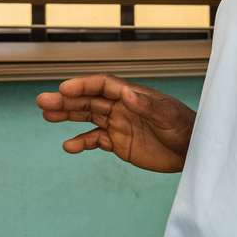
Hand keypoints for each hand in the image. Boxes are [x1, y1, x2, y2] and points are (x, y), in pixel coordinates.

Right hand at [36, 74, 195, 172]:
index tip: (64, 89)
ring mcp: (118, 124)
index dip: (83, 85)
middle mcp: (121, 107)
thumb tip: (126, 94)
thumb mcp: (168, 115)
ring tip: (46, 116)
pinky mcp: (119, 143)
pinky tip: (68, 146)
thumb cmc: (184, 127)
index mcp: (132, 95)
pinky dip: (81, 142)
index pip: (102, 85)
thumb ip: (147, 105)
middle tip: (43, 101)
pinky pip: (95, 140)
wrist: (193, 150)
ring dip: (67, 116)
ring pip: (87, 117)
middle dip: (66, 100)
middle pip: (89, 100)